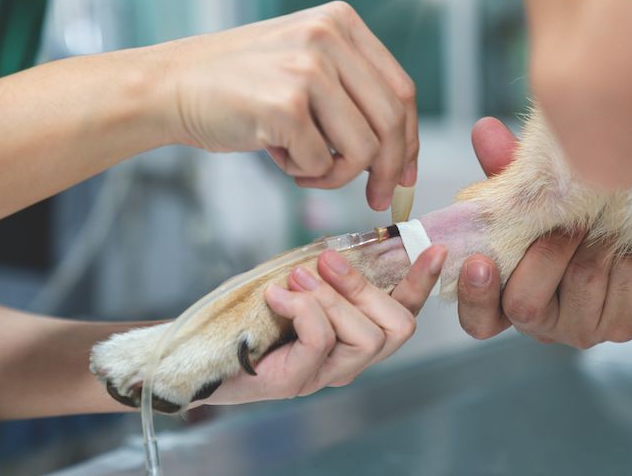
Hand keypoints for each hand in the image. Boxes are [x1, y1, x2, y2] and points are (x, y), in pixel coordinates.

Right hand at [156, 1, 417, 210]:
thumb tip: (397, 152)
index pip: (401, 90)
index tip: (404, 173)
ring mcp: (308, 69)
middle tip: (377, 198)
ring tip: (305, 168)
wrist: (170, 87)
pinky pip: (321, 163)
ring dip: (336, 175)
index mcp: (341, 23)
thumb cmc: (238, 86)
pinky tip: (276, 155)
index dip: (409, 140)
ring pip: (363, 148)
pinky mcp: (285, 104)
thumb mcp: (304, 64)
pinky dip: (303, 173)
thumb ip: (350, 91)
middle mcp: (329, 37)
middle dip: (388, 171)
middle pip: (392, 121)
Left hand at [204, 245, 445, 403]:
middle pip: (397, 328)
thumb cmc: (249, 316)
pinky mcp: (295, 383)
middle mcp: (348, 362)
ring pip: (366, 337)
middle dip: (366, 287)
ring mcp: (324, 376)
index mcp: (354, 336)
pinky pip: (321, 341)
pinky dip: (302, 309)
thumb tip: (340, 253)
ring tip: (296, 280)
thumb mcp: (295, 285)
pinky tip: (276, 297)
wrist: (199, 352)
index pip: (403, 312)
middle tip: (327, 262)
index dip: (422, 282)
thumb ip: (323, 274)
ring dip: (332, 298)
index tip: (433, 248)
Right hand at [456, 117, 631, 347]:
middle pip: (525, 305)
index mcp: (510, 299)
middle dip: (546, 254)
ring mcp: (585, 328)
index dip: (475, 297)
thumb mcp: (536, 197)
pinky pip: (625, 284)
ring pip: (581, 285)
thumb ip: (506, 170)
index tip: (479, 262)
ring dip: (595, 244)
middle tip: (567, 224)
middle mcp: (544, 324)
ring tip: (605, 226)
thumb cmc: (578, 219)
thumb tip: (484, 130)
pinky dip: (630, 254)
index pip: (479, 322)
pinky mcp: (628, 324)